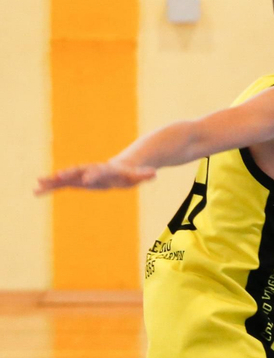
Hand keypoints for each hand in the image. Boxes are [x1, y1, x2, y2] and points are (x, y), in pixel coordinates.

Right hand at [35, 160, 156, 194]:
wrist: (120, 166)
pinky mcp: (76, 181)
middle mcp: (91, 170)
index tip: (86, 179)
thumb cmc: (130, 173)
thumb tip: (154, 173)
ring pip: (66, 178)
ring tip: (37, 185)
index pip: (100, 171)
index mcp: (106, 169)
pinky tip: (36, 191)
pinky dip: (50, 187)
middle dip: (68, 174)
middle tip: (56, 177)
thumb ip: (144, 174)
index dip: (93, 175)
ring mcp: (81, 175)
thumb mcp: (138, 175)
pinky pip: (61, 185)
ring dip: (52, 181)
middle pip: (78, 171)